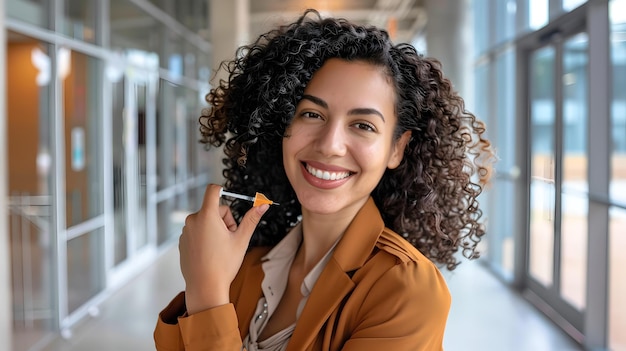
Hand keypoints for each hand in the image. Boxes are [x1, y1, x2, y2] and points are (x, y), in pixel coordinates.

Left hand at [179, 184, 268, 314]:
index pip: (213, 190)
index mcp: (207, 216)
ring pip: (205, 221)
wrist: (205, 287)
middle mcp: (193, 220)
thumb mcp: (241, 240)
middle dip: (224, 220)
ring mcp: (186, 231)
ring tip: (219, 249)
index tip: (230, 199)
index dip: (222, 190)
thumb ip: (251, 219)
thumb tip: (263, 204)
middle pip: (213, 209)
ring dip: (214, 229)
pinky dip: (204, 238)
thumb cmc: (223, 265)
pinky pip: (197, 232)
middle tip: (229, 239)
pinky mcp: (183, 241)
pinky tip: (209, 254)